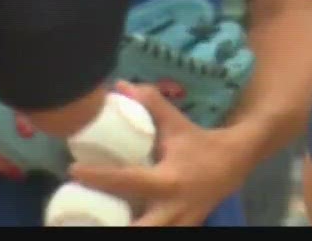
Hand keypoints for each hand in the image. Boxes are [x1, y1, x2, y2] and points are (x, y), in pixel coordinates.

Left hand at [66, 82, 253, 226]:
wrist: (238, 161)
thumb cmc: (202, 142)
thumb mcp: (176, 123)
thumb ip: (150, 103)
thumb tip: (121, 86)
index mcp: (169, 181)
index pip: (128, 180)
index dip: (99, 176)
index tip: (73, 171)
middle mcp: (174, 208)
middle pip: (141, 228)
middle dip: (113, 225)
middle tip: (84, 213)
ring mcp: (181, 222)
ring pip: (149, 234)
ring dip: (125, 228)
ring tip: (97, 219)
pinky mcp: (183, 227)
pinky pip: (159, 232)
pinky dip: (140, 228)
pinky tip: (118, 220)